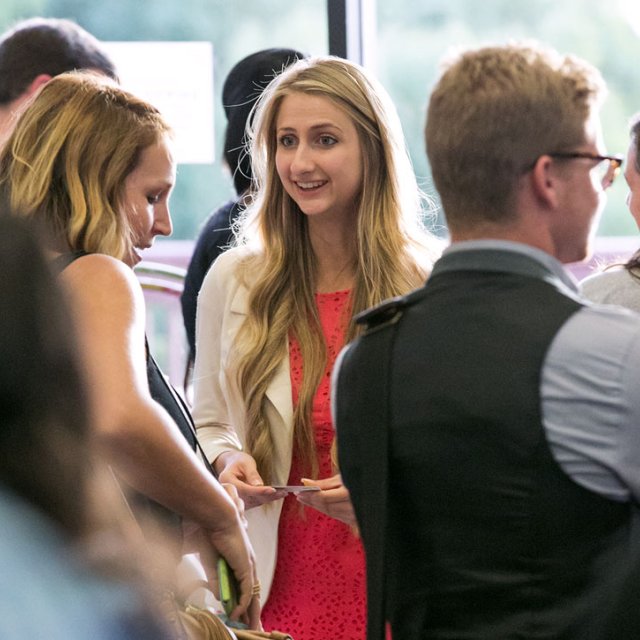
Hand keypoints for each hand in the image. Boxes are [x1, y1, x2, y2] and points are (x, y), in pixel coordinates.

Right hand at [183, 514, 261, 628]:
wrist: (219, 520)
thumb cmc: (213, 537)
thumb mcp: (213, 564)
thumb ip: (216, 580)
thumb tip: (221, 597)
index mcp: (242, 564)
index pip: (247, 589)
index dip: (247, 605)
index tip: (245, 619)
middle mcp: (249, 566)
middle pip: (253, 596)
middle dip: (253, 615)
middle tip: (255, 630)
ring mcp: (249, 567)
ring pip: (253, 597)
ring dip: (251, 614)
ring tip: (251, 629)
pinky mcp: (246, 567)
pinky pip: (246, 591)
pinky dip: (242, 605)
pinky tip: (236, 615)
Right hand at [216, 450, 285, 508]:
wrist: (233, 465)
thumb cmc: (239, 461)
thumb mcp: (245, 462)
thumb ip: (252, 474)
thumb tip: (259, 485)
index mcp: (226, 480)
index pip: (245, 489)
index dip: (259, 491)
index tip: (272, 490)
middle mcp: (229, 493)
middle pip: (250, 497)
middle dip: (267, 496)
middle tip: (283, 492)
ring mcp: (235, 499)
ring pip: (254, 501)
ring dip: (269, 498)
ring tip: (283, 493)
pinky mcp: (242, 502)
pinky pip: (255, 502)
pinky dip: (266, 498)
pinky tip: (277, 495)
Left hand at [296, 473, 356, 525]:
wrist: (380, 487)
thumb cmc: (362, 477)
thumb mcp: (344, 476)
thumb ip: (324, 483)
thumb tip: (305, 482)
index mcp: (351, 494)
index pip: (325, 498)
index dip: (311, 495)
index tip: (299, 490)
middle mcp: (354, 507)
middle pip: (326, 507)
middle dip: (311, 501)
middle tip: (298, 494)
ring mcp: (355, 516)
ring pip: (330, 513)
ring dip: (315, 506)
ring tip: (303, 498)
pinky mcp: (356, 520)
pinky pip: (336, 516)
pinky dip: (325, 510)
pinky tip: (316, 504)